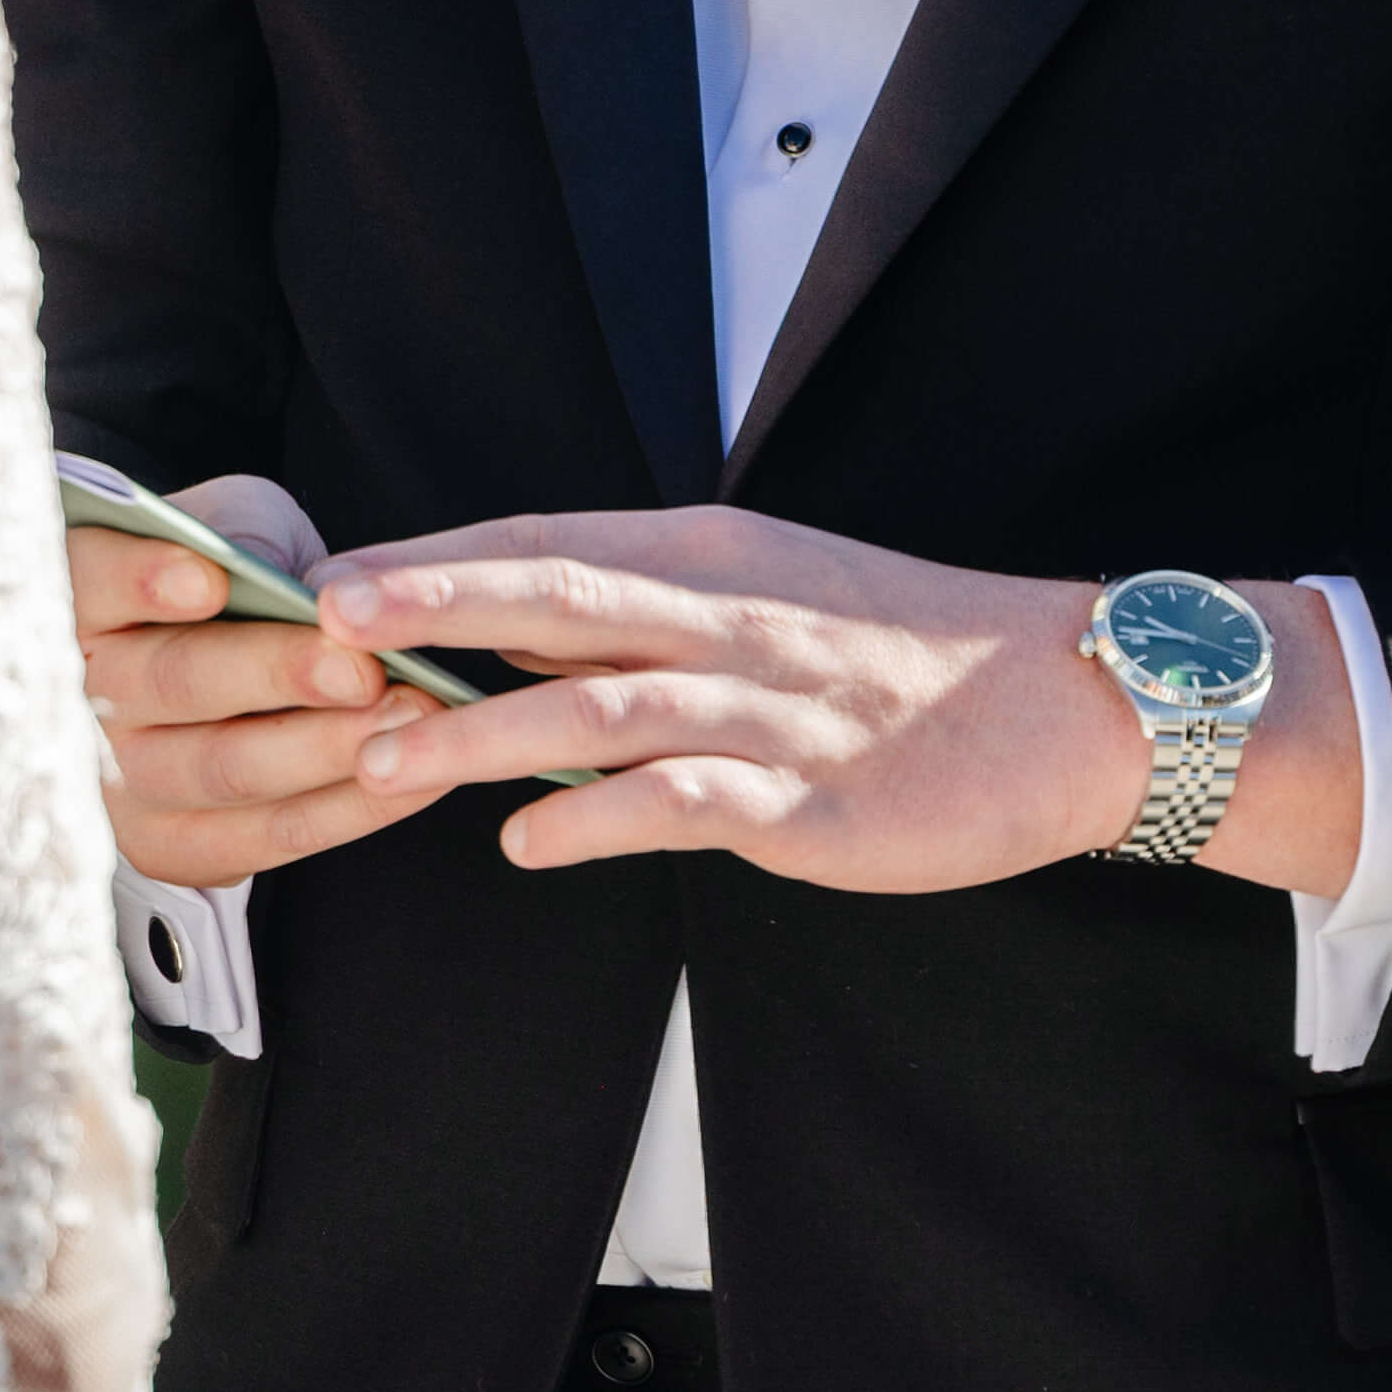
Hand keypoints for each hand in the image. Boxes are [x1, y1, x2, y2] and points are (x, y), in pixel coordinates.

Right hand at [68, 472, 464, 895]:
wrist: (208, 667)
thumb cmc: (223, 575)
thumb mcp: (227, 525)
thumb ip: (242, 534)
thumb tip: (290, 579)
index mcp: (77, 598)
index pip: (91, 582)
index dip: (141, 581)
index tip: (208, 579)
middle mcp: (80, 697)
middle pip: (171, 683)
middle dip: (274, 675)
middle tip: (358, 668)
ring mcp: (122, 784)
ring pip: (225, 770)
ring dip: (325, 747)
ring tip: (408, 716)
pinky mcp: (176, 846)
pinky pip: (271, 835)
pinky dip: (352, 807)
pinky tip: (417, 774)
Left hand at [314, 508, 1364, 898]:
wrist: (1066, 704)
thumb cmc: (901, 658)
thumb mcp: (763, 601)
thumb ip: (640, 617)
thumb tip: (505, 635)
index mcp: (711, 558)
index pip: (547, 545)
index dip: (434, 561)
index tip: (325, 581)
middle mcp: (729, 617)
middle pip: (557, 597)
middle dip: (432, 608)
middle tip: (325, 630)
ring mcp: (770, 709)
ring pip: (603, 705)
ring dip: (485, 732)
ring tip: (386, 762)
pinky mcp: (812, 800)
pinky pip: (683, 806)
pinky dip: (596, 823)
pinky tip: (528, 846)